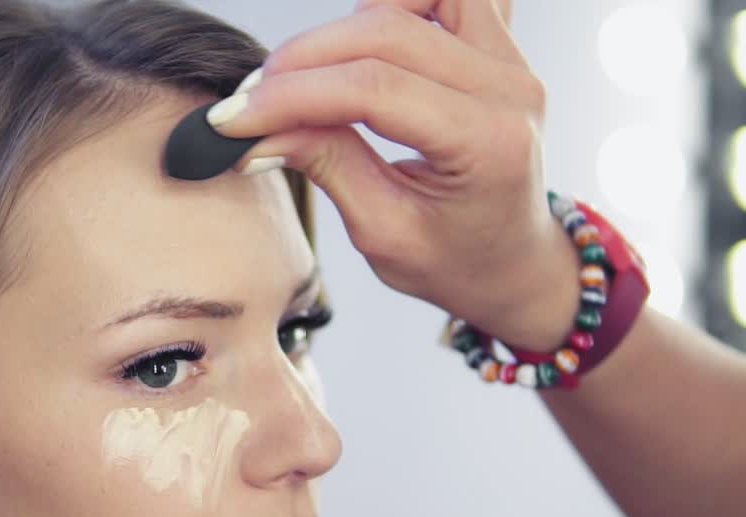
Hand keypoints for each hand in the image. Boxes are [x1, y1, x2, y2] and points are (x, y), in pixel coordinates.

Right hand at [213, 0, 577, 349]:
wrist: (512, 263)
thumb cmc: (454, 261)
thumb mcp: (383, 232)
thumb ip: (327, 165)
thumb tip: (257, 128)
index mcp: (488, 144)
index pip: (374, 90)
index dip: (292, 96)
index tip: (233, 117)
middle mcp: (509, 89)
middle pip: (386, 33)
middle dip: (303, 60)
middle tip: (251, 98)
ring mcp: (511, 61)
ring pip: (415, 0)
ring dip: (345, 28)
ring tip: (305, 77)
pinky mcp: (501, 48)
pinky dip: (393, 6)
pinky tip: (359, 41)